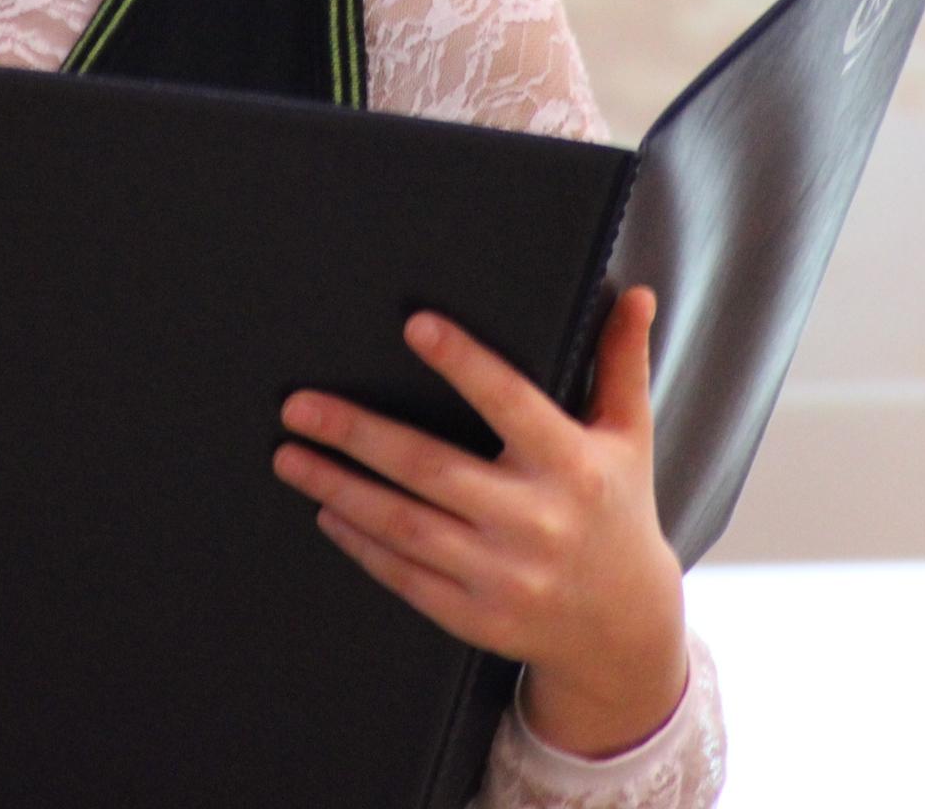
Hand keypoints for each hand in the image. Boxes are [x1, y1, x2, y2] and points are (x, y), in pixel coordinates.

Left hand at [271, 286, 688, 758]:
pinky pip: (406, 577)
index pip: (511, 403)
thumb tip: (634, 294)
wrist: (624, 630)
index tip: (414, 324)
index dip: (464, 362)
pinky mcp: (478, 618)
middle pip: (431, 469)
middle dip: (358, 435)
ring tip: (290, 456)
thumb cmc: (617, 511)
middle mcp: (537, 521)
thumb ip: (621, 363)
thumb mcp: (628, 437)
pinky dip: (361, 544)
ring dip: (339, 489)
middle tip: (298, 405)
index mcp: (573, 466)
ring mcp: (505, 576)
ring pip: (406, 526)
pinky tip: (327, 512)